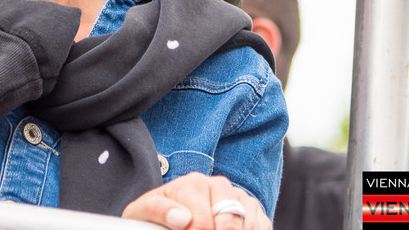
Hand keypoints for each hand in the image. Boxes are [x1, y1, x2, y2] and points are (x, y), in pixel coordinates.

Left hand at [122, 172, 270, 229]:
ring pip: (247, 227)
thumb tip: (182, 219)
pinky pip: (262, 227)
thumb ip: (158, 210)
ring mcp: (239, 197)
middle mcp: (220, 185)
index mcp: (194, 183)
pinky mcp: (254, 210)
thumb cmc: (161, 213)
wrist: (176, 208)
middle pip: (228, 226)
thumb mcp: (146, 210)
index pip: (201, 223)